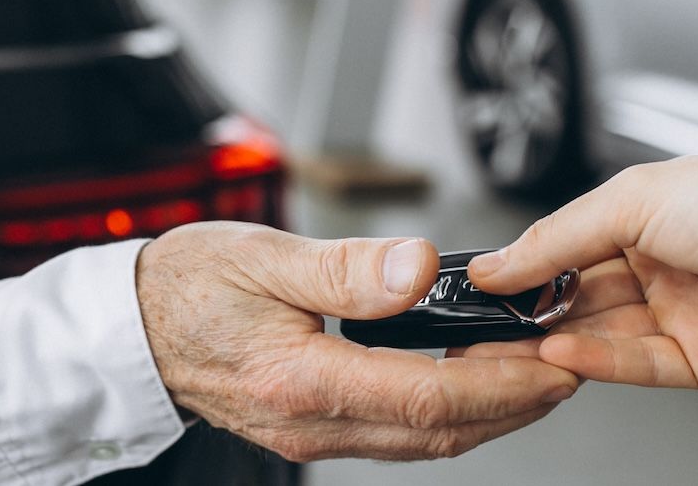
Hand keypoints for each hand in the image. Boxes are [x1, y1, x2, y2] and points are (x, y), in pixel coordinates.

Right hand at [137, 222, 578, 461]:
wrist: (128, 327)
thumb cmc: (184, 285)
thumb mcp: (262, 255)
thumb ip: (346, 269)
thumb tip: (419, 267)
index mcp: (301, 378)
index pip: (428, 398)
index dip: (503, 386)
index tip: (553, 363)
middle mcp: (308, 422)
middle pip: (438, 434)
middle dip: (514, 406)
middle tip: (568, 370)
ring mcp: (308, 434)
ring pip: (420, 442)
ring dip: (486, 416)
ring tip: (533, 377)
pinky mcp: (307, 429)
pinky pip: (393, 434)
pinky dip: (444, 415)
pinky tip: (466, 387)